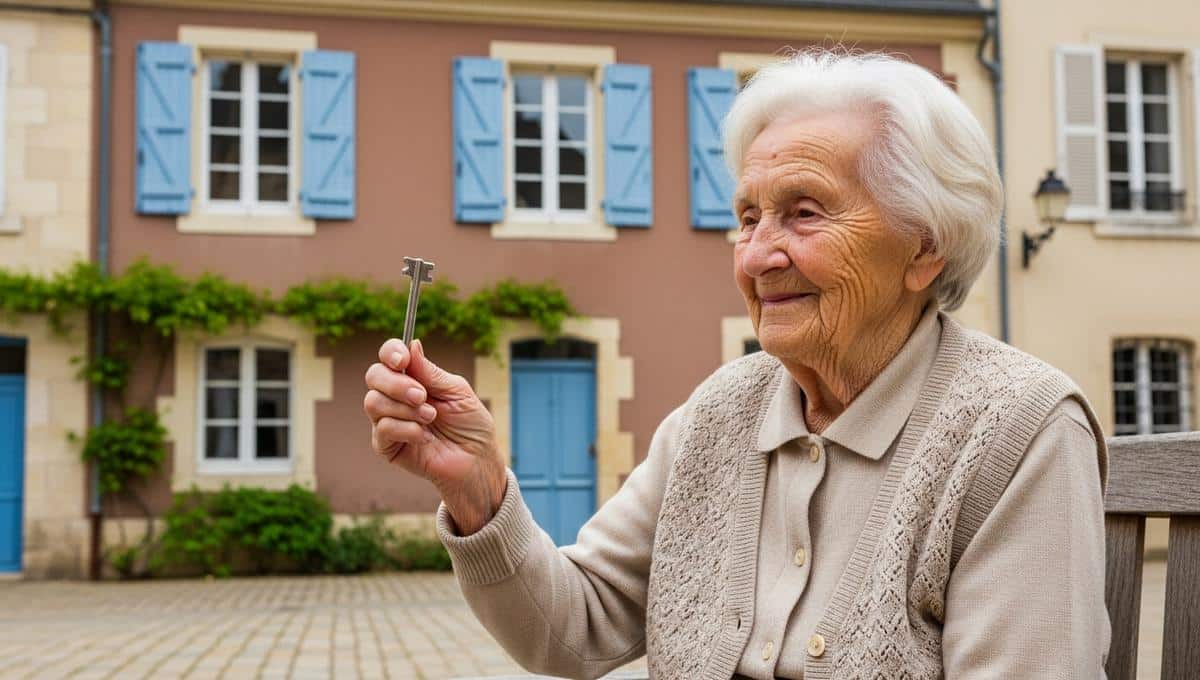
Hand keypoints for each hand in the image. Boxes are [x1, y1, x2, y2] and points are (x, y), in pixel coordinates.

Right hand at [363, 338, 506, 534]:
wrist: (477, 460)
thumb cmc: (471, 424)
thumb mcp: (457, 391)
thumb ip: (431, 372)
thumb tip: (412, 344)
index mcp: (413, 378)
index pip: (389, 357)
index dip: (390, 352)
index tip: (402, 359)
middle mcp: (396, 396)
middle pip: (374, 376)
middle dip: (397, 383)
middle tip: (422, 396)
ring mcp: (389, 420)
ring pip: (373, 402)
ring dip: (405, 409)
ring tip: (431, 417)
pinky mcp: (387, 446)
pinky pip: (382, 429)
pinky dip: (406, 429)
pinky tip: (425, 437)